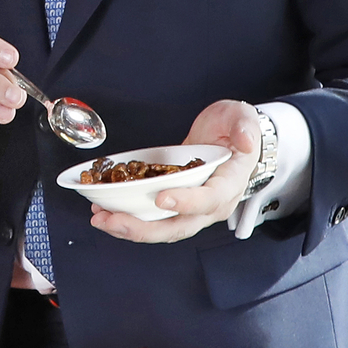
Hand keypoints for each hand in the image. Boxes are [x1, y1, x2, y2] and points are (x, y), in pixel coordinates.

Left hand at [88, 100, 261, 243]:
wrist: (229, 136)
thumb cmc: (235, 129)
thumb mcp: (243, 118)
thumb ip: (246, 127)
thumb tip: (246, 141)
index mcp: (229, 184)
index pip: (209, 200)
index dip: (186, 202)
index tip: (161, 198)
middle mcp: (211, 205)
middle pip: (179, 227)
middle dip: (143, 228)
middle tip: (112, 220)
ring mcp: (192, 209)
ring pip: (162, 229)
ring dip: (130, 228)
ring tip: (101, 218)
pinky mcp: (174, 206)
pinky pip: (153, 220)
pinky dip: (129, 218)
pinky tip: (105, 211)